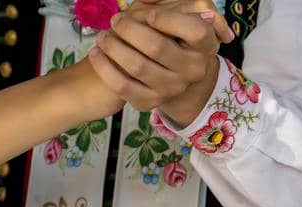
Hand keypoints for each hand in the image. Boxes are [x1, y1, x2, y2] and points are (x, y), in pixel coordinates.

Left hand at [87, 1, 230, 121]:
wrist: (168, 76)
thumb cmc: (172, 38)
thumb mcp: (180, 17)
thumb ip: (175, 6)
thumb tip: (154, 1)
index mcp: (205, 46)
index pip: (195, 31)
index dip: (170, 20)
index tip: (149, 14)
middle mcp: (192, 70)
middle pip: (157, 46)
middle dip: (130, 29)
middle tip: (115, 20)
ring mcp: (171, 89)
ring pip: (137, 66)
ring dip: (113, 46)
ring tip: (102, 36)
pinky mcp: (150, 102)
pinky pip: (122, 86)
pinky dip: (104, 67)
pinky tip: (96, 54)